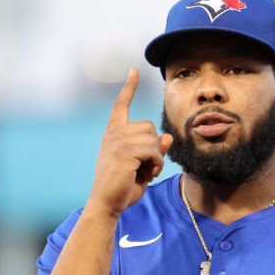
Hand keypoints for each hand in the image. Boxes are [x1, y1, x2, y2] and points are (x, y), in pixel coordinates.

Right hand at [87, 68, 172, 217]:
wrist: (107, 204)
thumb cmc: (123, 187)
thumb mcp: (142, 166)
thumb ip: (154, 151)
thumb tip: (167, 137)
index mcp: (113, 134)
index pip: (121, 106)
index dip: (129, 87)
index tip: (134, 70)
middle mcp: (114, 134)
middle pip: (150, 127)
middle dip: (155, 148)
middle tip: (146, 167)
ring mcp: (118, 141)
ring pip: (154, 140)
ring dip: (156, 159)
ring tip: (145, 172)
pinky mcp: (125, 151)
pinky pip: (154, 151)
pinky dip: (156, 165)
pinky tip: (146, 175)